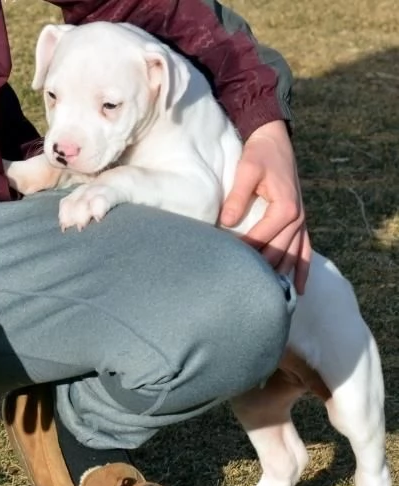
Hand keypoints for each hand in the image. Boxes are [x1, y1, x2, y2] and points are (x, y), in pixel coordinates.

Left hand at [220, 120, 310, 294]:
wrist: (275, 141)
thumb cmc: (259, 155)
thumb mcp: (246, 170)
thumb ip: (237, 197)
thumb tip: (225, 224)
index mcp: (285, 208)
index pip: (263, 239)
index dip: (245, 253)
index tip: (227, 264)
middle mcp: (298, 219)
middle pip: (278, 254)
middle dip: (261, 271)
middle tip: (241, 288)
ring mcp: (302, 223)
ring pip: (293, 257)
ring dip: (280, 276)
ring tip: (267, 298)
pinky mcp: (300, 223)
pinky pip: (305, 251)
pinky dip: (302, 270)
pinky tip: (298, 291)